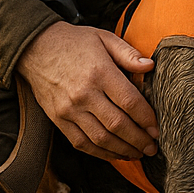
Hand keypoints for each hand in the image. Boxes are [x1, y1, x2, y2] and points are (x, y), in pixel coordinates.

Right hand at [16, 22, 157, 160]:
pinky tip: (115, 154)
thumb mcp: (105, 38)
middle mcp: (84, 95)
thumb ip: (129, 53)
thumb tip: (151, 66)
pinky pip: (80, 142)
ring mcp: (69, 110)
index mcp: (100, 73)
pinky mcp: (57, 120)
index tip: (157, 129)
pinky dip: (99, 152)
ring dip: (122, 150)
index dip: (146, 118)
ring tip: (138, 153)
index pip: (129, 102)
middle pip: (117, 125)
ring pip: (100, 138)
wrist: (36, 48)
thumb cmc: (75, 42)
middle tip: (153, 147)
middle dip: (139, 139)